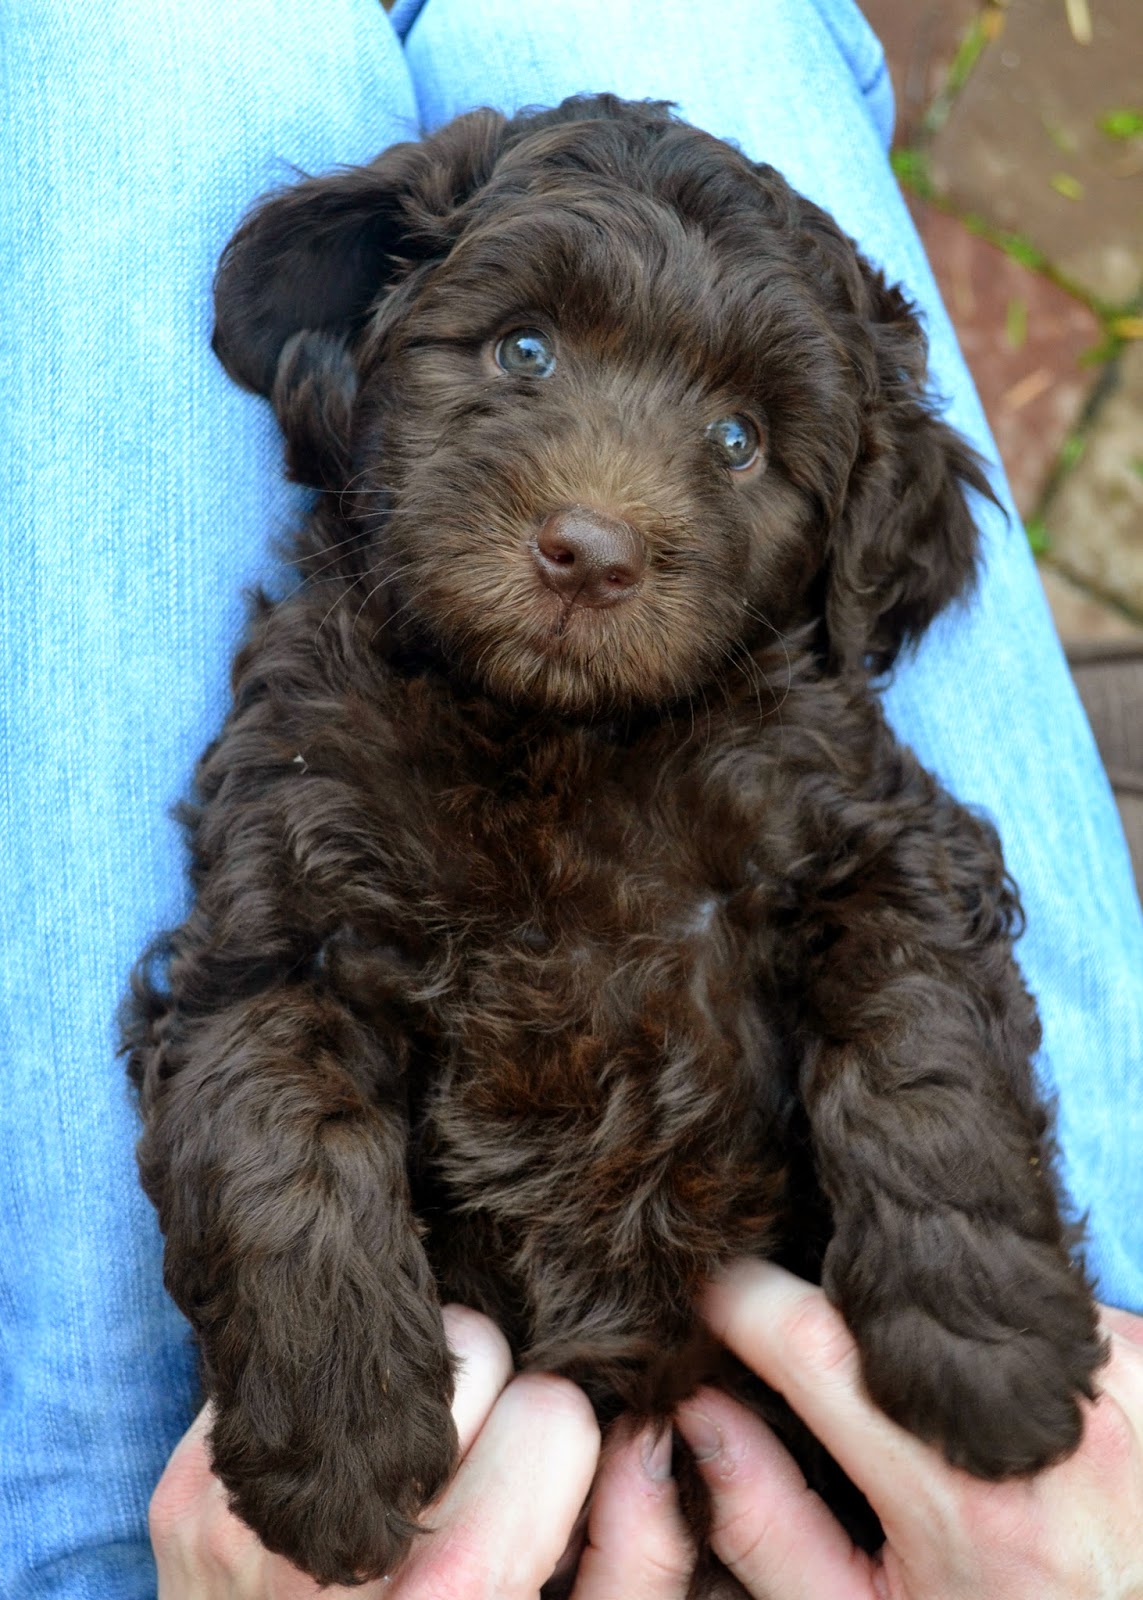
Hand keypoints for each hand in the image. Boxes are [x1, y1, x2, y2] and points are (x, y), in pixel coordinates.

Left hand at [149, 1303, 693, 1597]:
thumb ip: (638, 1561)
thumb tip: (661, 1428)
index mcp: (458, 1591)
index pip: (554, 1410)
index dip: (555, 1445)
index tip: (528, 1489)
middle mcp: (339, 1545)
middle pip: (469, 1345)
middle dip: (485, 1396)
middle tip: (462, 1478)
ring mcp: (246, 1511)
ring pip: (384, 1335)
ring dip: (409, 1386)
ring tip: (400, 1473)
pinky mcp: (185, 1492)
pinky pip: (299, 1372)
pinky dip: (330, 1406)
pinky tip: (335, 1474)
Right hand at [668, 1260, 1142, 1599]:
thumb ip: (764, 1520)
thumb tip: (691, 1405)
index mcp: (965, 1500)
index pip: (811, 1337)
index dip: (740, 1297)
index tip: (707, 1291)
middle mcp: (1048, 1424)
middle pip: (890, 1289)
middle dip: (832, 1287)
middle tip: (809, 1325)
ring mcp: (1111, 1380)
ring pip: (960, 1281)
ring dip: (919, 1308)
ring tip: (915, 1377)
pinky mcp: (1141, 1356)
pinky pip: (1035, 1296)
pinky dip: (996, 1323)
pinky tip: (992, 1381)